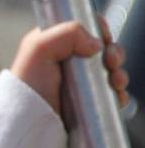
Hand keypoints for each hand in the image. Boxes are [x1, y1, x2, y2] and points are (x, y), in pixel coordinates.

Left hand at [10, 15, 128, 116]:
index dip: (99, 30)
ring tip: (115, 81)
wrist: (30, 119)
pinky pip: (113, 93)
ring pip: (111, 70)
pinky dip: (120, 93)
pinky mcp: (90, 101)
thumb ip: (66, 34)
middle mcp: (69, 59)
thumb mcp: (38, 48)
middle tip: (112, 61)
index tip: (103, 37)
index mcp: (55, 41)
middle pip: (103, 48)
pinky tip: (117, 94)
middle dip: (114, 52)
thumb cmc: (28, 83)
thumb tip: (97, 43)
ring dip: (120, 73)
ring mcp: (81, 81)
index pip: (84, 27)